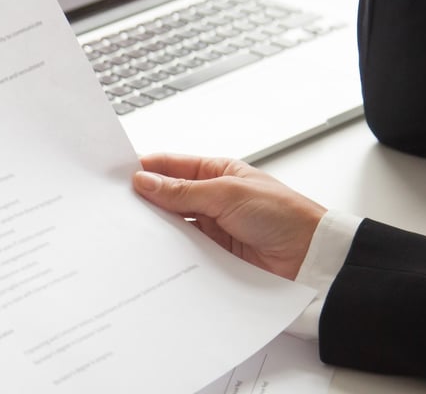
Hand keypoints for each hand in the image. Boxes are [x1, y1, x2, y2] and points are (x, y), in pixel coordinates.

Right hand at [132, 153, 324, 279]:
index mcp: (217, 172)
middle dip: (144, 199)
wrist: (310, 259)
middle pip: (167, 196)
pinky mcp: (213, 255)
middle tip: (116, 204)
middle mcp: (212, 198)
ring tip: (130, 228)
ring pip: (172, 224)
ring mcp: (212, 227)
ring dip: (156, 227)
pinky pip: (183, 250)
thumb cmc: (283, 215)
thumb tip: (145, 180)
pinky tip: (153, 251)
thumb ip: (183, 190)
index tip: (116, 175)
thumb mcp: (227, 193)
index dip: (145, 168)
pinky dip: (168, 251)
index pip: (172, 165)